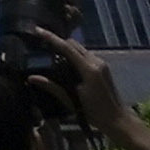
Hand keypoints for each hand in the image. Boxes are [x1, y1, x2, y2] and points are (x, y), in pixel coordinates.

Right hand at [27, 30, 142, 146]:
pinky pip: (85, 55)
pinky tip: (66, 65)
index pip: (67, 48)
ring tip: (51, 54)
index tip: (38, 30)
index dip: (51, 38)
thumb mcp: (71, 100)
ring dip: (66, 49)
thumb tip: (32, 78)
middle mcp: (96, 62)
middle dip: (58, 42)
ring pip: (80, 48)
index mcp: (89, 69)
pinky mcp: (103, 67)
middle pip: (73, 44)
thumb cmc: (95, 112)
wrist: (118, 119)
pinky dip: (74, 55)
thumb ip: (52, 87)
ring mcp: (101, 63)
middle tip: (42, 45)